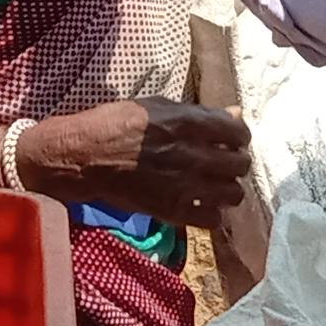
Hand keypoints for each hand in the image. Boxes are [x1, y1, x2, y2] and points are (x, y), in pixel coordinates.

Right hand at [18, 96, 251, 224]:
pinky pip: (213, 220)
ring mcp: (184, 185)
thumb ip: (201, 112)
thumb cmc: (117, 123)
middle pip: (240, 165)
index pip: (239, 132)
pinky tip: (200, 205)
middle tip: (222, 164)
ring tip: (214, 186)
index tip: (230, 141)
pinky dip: (211, 214)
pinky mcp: (173, 211)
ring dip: (227, 189)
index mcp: (190, 123)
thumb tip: (236, 112)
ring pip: (233, 194)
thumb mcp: (159, 106)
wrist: (85, 157)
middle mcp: (193, 154)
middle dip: (235, 163)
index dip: (238, 137)